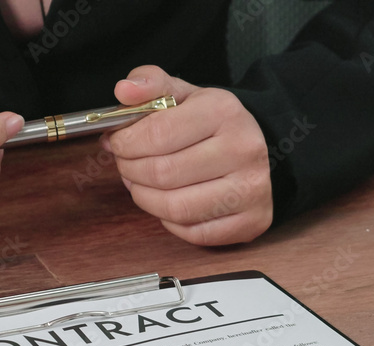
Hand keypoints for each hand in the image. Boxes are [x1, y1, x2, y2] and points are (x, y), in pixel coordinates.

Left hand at [102, 65, 272, 245]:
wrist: (256, 149)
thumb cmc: (211, 125)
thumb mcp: (183, 95)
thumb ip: (151, 85)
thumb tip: (124, 90)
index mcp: (223, 111)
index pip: (157, 135)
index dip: (125, 143)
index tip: (117, 143)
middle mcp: (243, 149)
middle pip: (163, 174)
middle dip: (131, 171)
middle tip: (126, 165)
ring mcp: (250, 189)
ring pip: (175, 208)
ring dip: (145, 199)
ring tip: (141, 185)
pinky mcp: (251, 221)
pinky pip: (193, 233)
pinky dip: (171, 221)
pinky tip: (167, 203)